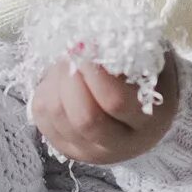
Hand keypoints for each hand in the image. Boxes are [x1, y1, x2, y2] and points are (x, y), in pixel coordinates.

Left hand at [27, 51, 181, 164]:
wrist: (135, 113)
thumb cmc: (143, 78)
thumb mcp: (148, 63)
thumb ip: (127, 53)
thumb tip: (92, 40)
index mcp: (150, 122)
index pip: (115, 101)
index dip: (94, 71)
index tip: (86, 44)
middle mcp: (120, 145)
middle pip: (84, 118)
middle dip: (70, 78)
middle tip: (71, 52)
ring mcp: (88, 151)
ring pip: (56, 114)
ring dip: (55, 80)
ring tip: (67, 62)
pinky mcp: (63, 147)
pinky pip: (41, 115)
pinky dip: (45, 90)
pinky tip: (60, 81)